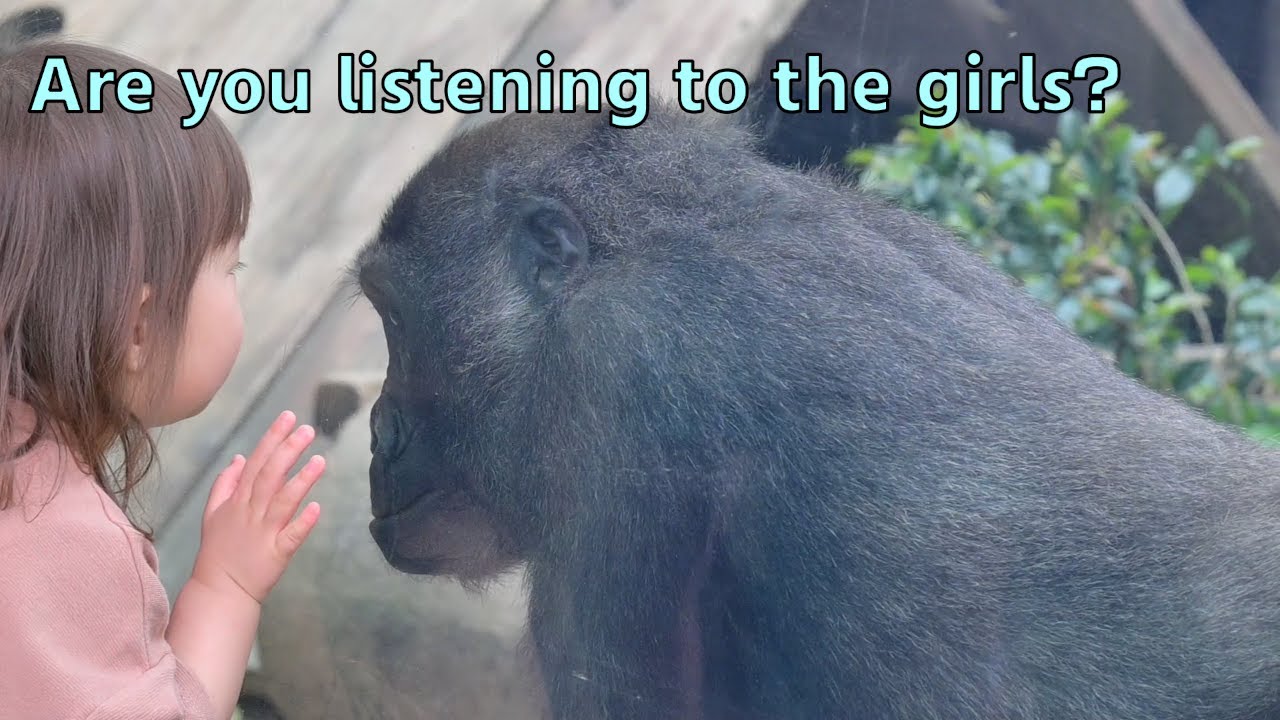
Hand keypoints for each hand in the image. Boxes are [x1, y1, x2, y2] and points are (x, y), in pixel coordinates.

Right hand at [190, 411, 324, 603]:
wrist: (219, 590)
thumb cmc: (219, 550)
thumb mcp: (213, 513)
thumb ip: (225, 484)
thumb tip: (240, 458)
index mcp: (237, 501)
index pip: (256, 462)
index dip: (272, 438)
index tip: (288, 417)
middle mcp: (250, 513)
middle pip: (269, 476)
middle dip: (288, 451)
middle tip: (308, 430)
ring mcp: (263, 533)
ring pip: (283, 502)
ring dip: (301, 481)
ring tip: (320, 460)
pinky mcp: (276, 554)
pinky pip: (291, 536)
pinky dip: (303, 522)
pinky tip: (317, 508)